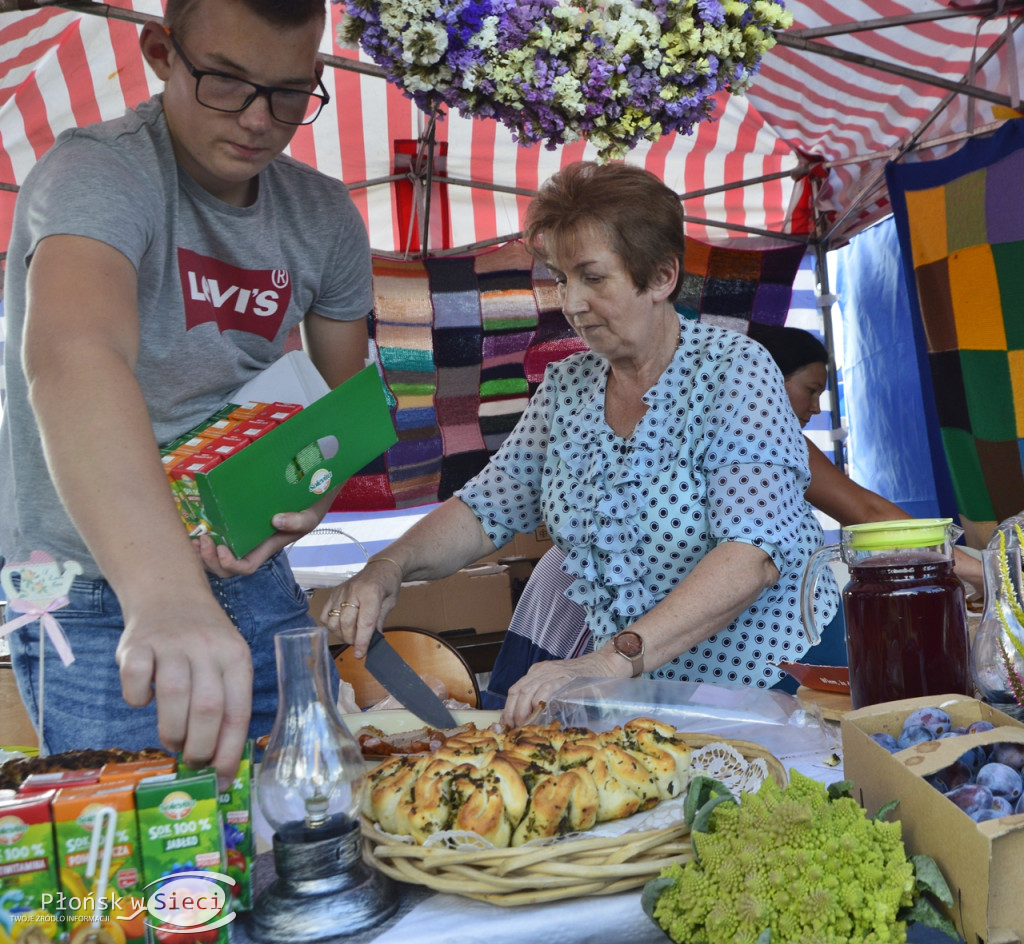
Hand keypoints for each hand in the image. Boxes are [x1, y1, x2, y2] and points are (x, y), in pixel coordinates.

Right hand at [116, 599, 252, 784]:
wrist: (169, 593)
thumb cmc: (203, 640)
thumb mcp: (227, 660)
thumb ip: (226, 700)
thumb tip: (221, 760)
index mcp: (236, 656)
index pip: (238, 711)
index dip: (230, 750)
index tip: (222, 778)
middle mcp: (207, 647)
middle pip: (207, 708)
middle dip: (200, 747)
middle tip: (192, 761)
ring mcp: (171, 643)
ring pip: (174, 697)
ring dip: (172, 731)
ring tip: (173, 740)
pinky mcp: (137, 643)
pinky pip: (135, 680)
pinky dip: (137, 699)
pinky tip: (144, 701)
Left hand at [193, 503, 329, 577]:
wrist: (309, 493)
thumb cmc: (309, 508)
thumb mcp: (309, 516)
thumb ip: (297, 521)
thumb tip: (276, 520)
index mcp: (266, 548)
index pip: (245, 567)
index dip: (231, 564)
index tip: (223, 549)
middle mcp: (251, 545)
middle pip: (225, 568)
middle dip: (210, 561)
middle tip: (204, 540)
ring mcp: (242, 535)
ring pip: (217, 556)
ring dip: (203, 552)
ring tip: (197, 537)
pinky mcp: (236, 522)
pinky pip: (216, 537)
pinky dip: (205, 536)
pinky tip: (197, 527)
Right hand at [322, 559, 403, 657]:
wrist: (381, 567)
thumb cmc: (388, 584)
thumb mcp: (390, 603)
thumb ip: (379, 621)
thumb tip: (372, 641)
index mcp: (371, 592)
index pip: (364, 622)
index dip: (362, 641)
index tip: (360, 654)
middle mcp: (353, 591)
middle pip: (346, 623)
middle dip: (352, 639)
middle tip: (359, 644)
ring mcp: (341, 591)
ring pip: (333, 621)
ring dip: (341, 634)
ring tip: (352, 636)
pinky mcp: (333, 593)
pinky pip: (325, 614)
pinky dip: (331, 625)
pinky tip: (342, 626)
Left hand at [501, 645, 627, 726]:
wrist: (605, 665)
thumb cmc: (584, 679)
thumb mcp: (558, 684)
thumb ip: (545, 696)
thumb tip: (532, 719)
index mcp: (537, 671)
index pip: (515, 690)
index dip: (508, 708)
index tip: (506, 725)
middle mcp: (541, 671)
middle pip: (518, 692)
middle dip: (512, 713)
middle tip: (513, 729)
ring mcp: (552, 673)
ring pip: (527, 691)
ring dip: (522, 711)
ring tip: (523, 726)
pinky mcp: (564, 677)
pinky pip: (546, 690)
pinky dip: (539, 702)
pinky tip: (538, 713)